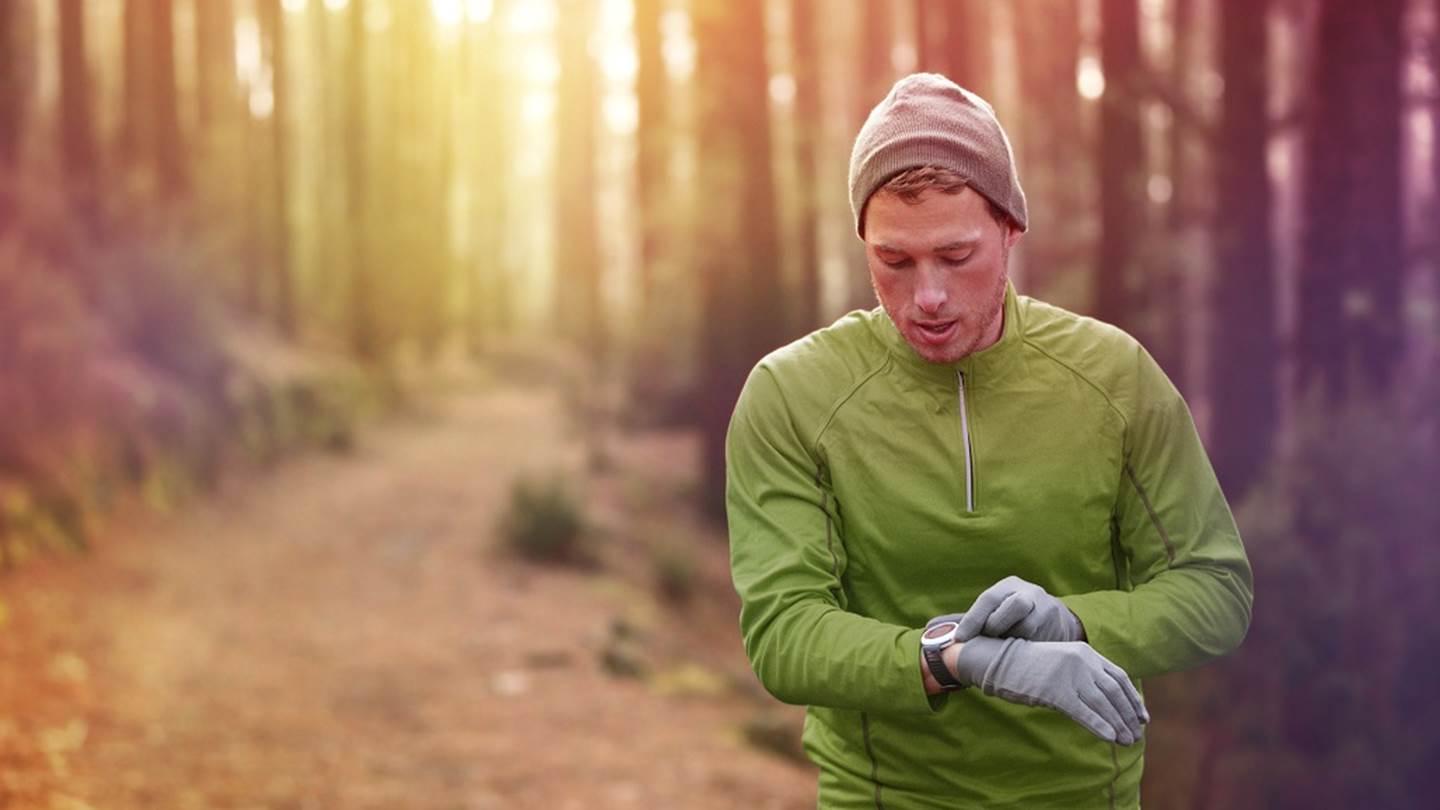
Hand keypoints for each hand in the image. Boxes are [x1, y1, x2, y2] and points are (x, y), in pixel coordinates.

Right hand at [951, 636, 1148, 744]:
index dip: (1133, 699)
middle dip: (1128, 716)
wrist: (1000, 659)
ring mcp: (1069, 675)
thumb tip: (1106, 700)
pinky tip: (1110, 738)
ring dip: (1119, 725)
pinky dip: (1100, 726)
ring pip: (1103, 704)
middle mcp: (1082, 661)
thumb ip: (1084, 673)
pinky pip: (1084, 712)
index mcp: (1086, 652)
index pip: (1119, 677)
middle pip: (1114, 692)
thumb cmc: (1030, 664)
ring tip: (1128, 741)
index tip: (1142, 717)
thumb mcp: (1062, 662)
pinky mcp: (1055, 691)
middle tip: (1137, 735)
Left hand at [954, 575, 1083, 641]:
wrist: (1056, 618)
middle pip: (1016, 605)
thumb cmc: (1012, 614)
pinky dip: (1025, 648)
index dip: (973, 619)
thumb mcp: (993, 609)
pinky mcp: (1058, 627)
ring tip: (1004, 646)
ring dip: (1011, 639)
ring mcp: (1047, 609)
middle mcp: (1030, 592)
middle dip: (997, 625)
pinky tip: (1019, 651)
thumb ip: (966, 619)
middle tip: (989, 638)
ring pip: (1028, 626)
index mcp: (1009, 585)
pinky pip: (1038, 641)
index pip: (989, 598)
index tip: (960, 638)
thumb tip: (931, 627)